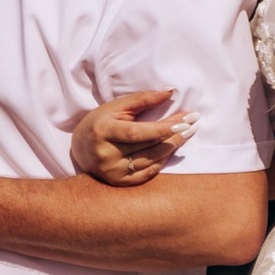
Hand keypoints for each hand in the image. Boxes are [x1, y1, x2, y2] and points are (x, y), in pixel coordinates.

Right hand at [72, 89, 195, 186]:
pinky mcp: (119, 183)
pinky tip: (172, 148)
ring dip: (173, 146)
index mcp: (103, 132)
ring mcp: (112, 172)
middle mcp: (106, 155)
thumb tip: (171, 91)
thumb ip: (143, 98)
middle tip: (194, 122)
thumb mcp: (117, 106)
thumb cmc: (101, 122)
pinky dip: (162, 160)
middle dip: (174, 134)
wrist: (80, 148)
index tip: (185, 120)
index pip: (138, 132)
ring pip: (152, 160)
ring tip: (188, 133)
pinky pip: (149, 173)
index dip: (163, 128)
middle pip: (149, 145)